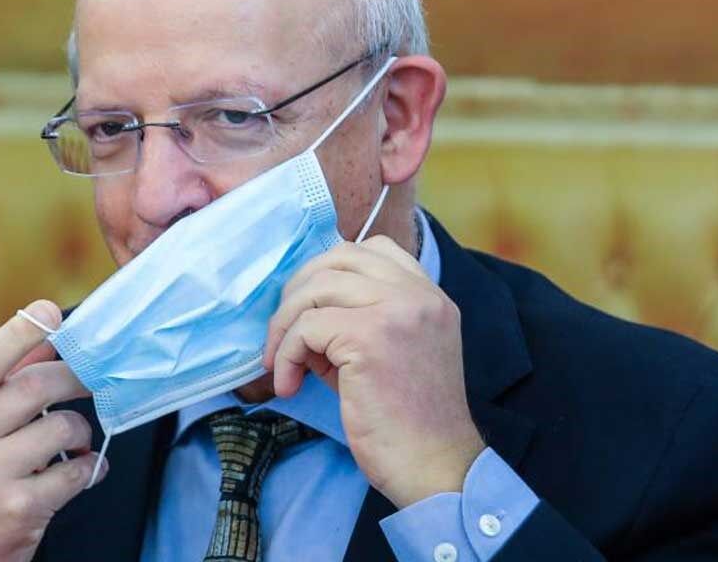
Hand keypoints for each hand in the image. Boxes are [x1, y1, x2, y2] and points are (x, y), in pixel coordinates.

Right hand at [0, 300, 106, 561]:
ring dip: (80, 430)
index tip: (48, 312)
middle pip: (34, 388)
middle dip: (74, 378)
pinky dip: (90, 468)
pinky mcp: (18, 511)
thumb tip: (42, 339)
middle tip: (92, 378)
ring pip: (61, 429)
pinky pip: (75, 474)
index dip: (18, 333)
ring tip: (75, 439)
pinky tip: (85, 470)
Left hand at [263, 236, 483, 507]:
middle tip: (284, 335)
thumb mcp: (387, 354)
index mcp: (430, 296)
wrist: (435, 468)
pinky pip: (306, 327)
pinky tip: (290, 384)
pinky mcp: (370, 337)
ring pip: (316, 288)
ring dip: (285, 325)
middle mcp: (418, 295)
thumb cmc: (407, 422)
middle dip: (298, 293)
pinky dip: (287, 354)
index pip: (373, 249)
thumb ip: (355, 320)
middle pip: (337, 258)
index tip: (310, 309)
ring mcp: (397, 311)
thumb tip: (299, 310)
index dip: (329, 271)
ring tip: (282, 364)